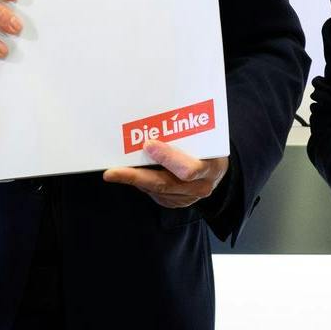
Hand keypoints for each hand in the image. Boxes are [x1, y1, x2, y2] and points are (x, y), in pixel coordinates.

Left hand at [103, 141, 228, 208]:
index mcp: (211, 168)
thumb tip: (156, 126)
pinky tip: (130, 173)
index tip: (149, 144)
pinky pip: (154, 193)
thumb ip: (188, 137)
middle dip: (137, 176)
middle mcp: (200, 187)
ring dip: (135, 180)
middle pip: (164, 184)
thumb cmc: (209, 150)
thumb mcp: (207, 140)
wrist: (216, 172)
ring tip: (114, 171)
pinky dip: (141, 183)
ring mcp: (187, 198)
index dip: (167, 157)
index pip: (188, 169)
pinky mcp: (175, 203)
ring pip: (155, 190)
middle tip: (114, 171)